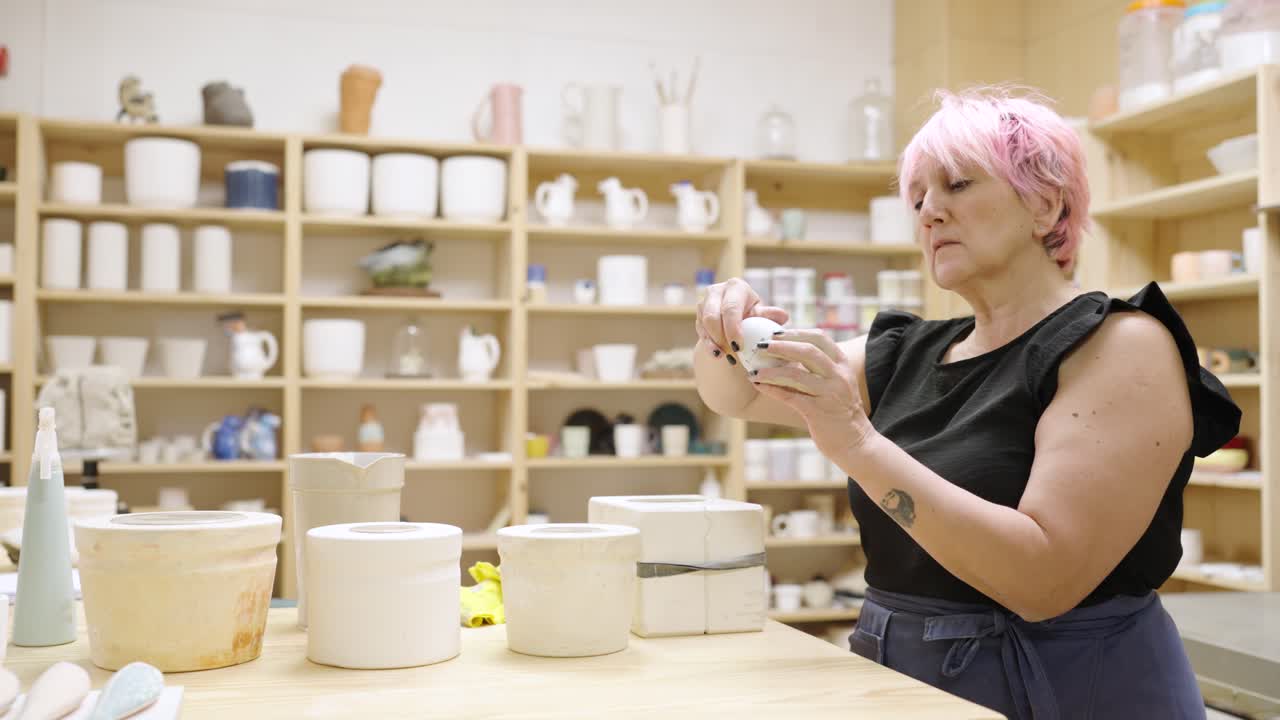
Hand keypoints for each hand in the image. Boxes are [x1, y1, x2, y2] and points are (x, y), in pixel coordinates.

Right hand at [696, 278, 788, 365]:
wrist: (738, 317)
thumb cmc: (754, 315)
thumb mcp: (762, 315)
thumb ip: (770, 316)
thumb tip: (783, 316)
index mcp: (736, 287)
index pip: (730, 308)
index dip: (732, 329)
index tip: (739, 347)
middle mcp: (717, 290)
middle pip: (712, 316)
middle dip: (721, 337)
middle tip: (732, 353)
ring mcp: (704, 302)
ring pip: (704, 324)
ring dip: (713, 343)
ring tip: (725, 356)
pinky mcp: (698, 315)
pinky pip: (700, 331)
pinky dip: (708, 345)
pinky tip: (717, 354)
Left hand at [749, 329, 874, 457]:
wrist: (856, 443)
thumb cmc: (840, 411)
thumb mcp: (836, 384)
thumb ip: (819, 368)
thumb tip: (788, 352)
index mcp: (842, 365)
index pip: (820, 338)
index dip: (796, 333)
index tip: (776, 332)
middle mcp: (839, 376)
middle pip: (808, 351)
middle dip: (782, 346)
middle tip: (761, 345)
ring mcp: (829, 394)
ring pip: (796, 374)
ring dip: (772, 370)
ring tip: (755, 369)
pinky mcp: (818, 412)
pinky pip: (790, 397)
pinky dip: (771, 389)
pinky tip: (758, 385)